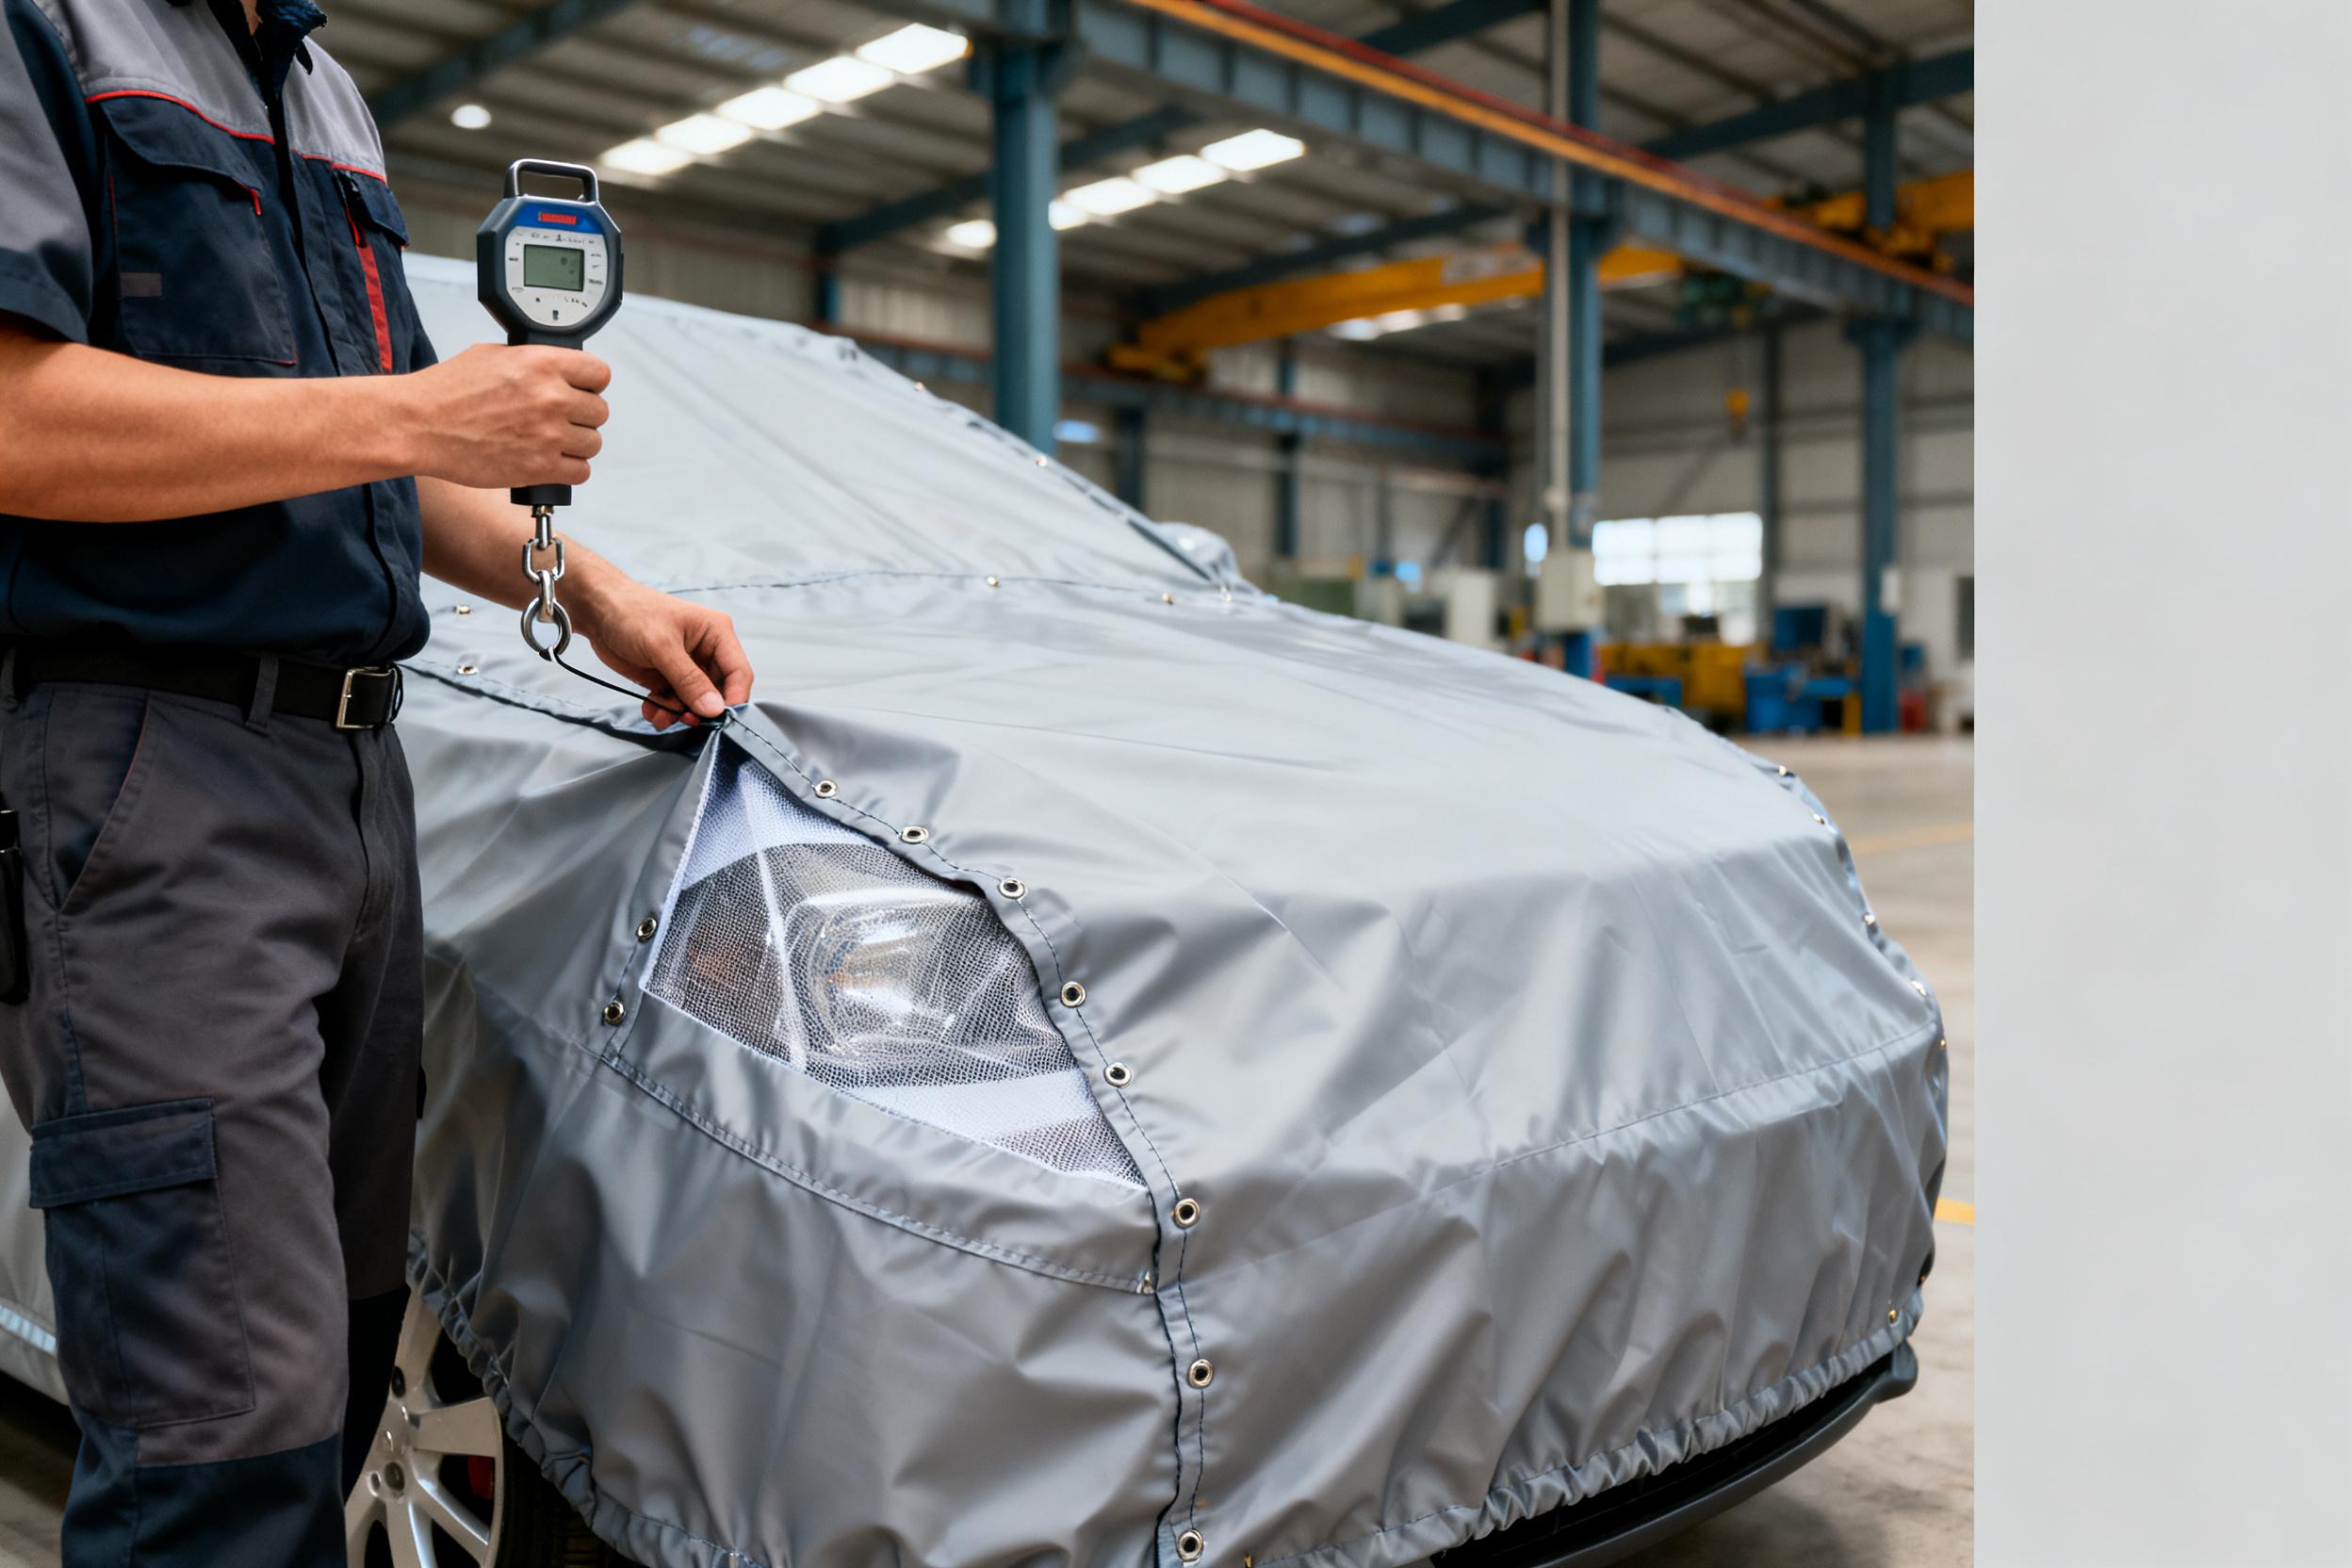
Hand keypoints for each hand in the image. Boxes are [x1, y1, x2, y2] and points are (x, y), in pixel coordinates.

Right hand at [401, 344, 609, 489]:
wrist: (418, 425)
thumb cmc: (446, 391)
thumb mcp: (493, 356)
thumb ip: (533, 362)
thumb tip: (554, 370)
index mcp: (543, 364)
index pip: (600, 373)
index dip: (591, 383)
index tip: (583, 389)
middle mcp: (551, 398)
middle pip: (599, 411)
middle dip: (582, 415)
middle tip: (560, 418)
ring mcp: (548, 435)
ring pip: (593, 443)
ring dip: (576, 443)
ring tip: (552, 440)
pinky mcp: (539, 467)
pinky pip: (580, 472)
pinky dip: (569, 469)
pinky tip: (551, 461)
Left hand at [573, 578, 754, 729]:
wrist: (596, 610)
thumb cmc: (630, 612)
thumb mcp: (662, 646)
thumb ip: (689, 680)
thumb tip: (714, 709)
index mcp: (716, 633)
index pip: (739, 673)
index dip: (733, 699)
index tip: (718, 720)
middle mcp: (706, 651)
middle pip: (719, 692)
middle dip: (702, 710)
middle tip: (685, 720)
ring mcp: (687, 666)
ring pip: (696, 702)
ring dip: (680, 714)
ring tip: (660, 716)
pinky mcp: (668, 677)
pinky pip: (675, 703)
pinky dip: (664, 711)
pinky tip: (651, 711)